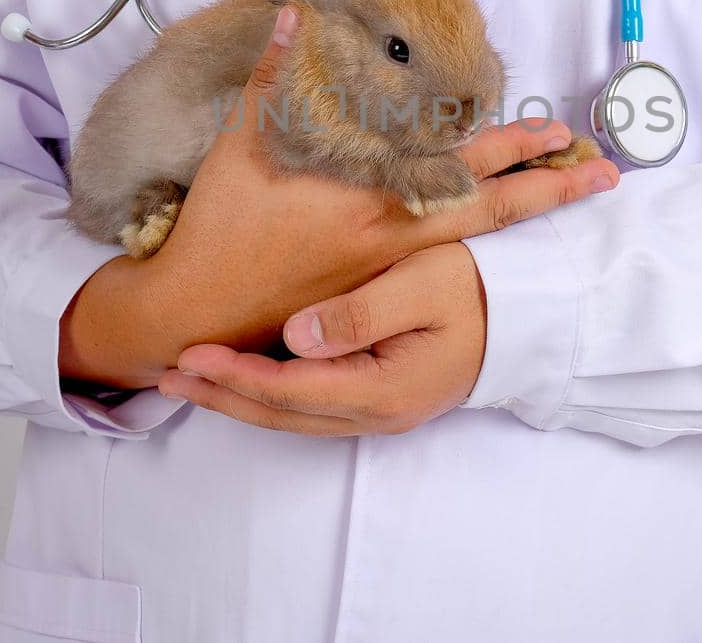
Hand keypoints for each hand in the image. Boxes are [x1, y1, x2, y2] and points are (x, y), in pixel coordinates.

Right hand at [60, 6, 617, 388]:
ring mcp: (390, 265)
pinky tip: (507, 241)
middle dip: (548, 186)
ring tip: (575, 197)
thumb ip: (274, 75)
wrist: (199, 309)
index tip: (559, 133)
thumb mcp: (244, 140)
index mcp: (371, 191)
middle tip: (602, 171)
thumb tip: (295, 14)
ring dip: (527, 214)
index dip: (514, 148)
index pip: (462, 165)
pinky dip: (486, 248)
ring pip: (476, 237)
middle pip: (490, 206)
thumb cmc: (221, 225)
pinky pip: (446, 264)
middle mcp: (394, 230)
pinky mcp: (375, 289)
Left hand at [159, 242, 487, 434]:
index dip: (233, 376)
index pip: (289, 390)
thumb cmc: (481, 289)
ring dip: (240, 398)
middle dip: (222, 395)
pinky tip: (247, 376)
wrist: (533, 313)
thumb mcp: (423, 288)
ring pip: (293, 415)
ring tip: (192, 378)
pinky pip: (312, 405)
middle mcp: (377, 412)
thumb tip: (297, 338)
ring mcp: (381, 409)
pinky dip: (270, 394)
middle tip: (167, 374)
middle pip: (281, 414)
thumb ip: (360, 315)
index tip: (187, 356)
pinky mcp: (383, 394)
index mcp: (383, 389)